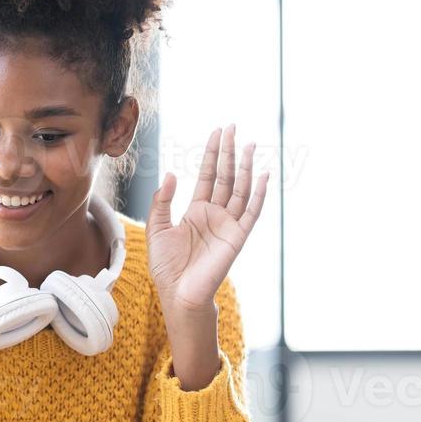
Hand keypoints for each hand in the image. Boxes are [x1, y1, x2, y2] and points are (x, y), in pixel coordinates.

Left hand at [147, 124, 269, 312]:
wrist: (178, 293)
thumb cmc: (167, 266)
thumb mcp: (157, 229)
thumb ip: (162, 202)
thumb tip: (171, 174)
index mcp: (196, 210)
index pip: (207, 175)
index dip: (212, 154)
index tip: (217, 132)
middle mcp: (215, 214)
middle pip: (225, 176)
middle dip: (228, 152)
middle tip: (233, 127)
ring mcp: (228, 224)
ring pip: (240, 189)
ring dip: (245, 167)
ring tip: (249, 144)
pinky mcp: (238, 237)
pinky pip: (251, 212)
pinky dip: (258, 194)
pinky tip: (263, 175)